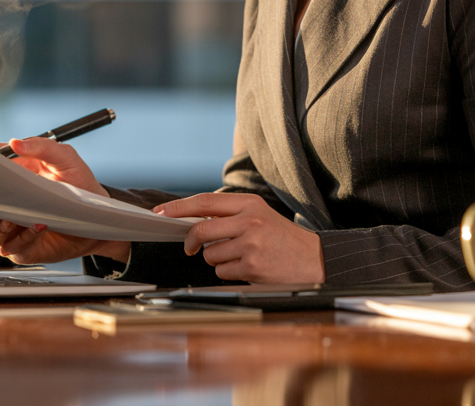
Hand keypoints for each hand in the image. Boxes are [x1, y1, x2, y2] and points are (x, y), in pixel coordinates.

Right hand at [0, 137, 129, 264]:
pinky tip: (39, 227)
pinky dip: (23, 238)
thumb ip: (42, 147)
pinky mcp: (21, 247)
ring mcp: (10, 226)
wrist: (96, 218)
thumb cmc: (79, 184)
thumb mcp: (65, 158)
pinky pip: (10, 247)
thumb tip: (16, 142)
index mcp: (9, 177)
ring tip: (16, 219)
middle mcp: (5, 202)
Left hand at [153, 193, 324, 283]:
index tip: (161, 212)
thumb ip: (230, 214)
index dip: (178, 207)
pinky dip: (228, 272)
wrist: (314, 259)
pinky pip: (222, 271)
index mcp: (249, 204)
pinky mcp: (252, 265)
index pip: (204, 202)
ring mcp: (251, 243)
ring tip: (239, 256)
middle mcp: (249, 220)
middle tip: (190, 247)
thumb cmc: (282, 238)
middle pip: (200, 229)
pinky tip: (247, 267)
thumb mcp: (259, 215)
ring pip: (209, 254)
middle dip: (190, 241)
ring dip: (217, 259)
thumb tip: (193, 219)